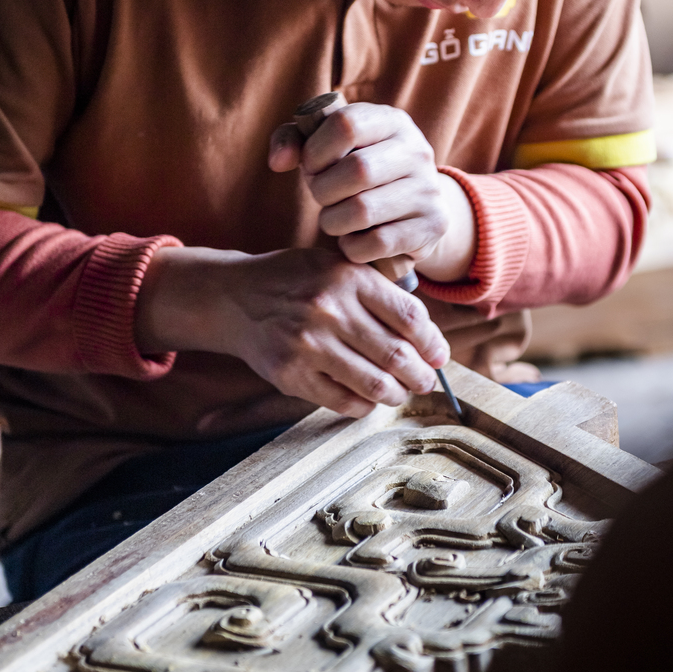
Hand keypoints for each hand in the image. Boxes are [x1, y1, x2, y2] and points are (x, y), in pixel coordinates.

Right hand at [135, 245, 449, 417]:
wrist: (234, 296)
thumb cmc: (296, 281)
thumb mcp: (337, 266)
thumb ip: (379, 292)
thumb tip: (428, 339)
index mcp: (348, 278)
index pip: (410, 317)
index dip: (433, 342)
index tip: (439, 356)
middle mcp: (329, 309)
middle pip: (397, 355)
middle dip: (420, 376)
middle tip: (425, 381)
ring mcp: (308, 345)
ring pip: (374, 384)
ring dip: (396, 394)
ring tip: (400, 392)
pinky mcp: (290, 374)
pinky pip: (343, 401)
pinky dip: (363, 405)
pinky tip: (367, 399)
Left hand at [269, 103, 476, 281]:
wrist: (413, 206)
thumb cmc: (357, 169)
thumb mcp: (327, 145)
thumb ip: (293, 140)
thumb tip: (278, 162)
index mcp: (391, 120)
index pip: (345, 125)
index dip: (316, 151)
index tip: (312, 167)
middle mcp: (417, 150)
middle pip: (356, 170)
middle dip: (323, 190)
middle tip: (322, 197)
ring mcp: (429, 189)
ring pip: (363, 211)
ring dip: (334, 221)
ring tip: (335, 218)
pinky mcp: (433, 225)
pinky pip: (377, 243)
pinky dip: (353, 247)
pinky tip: (354, 239)